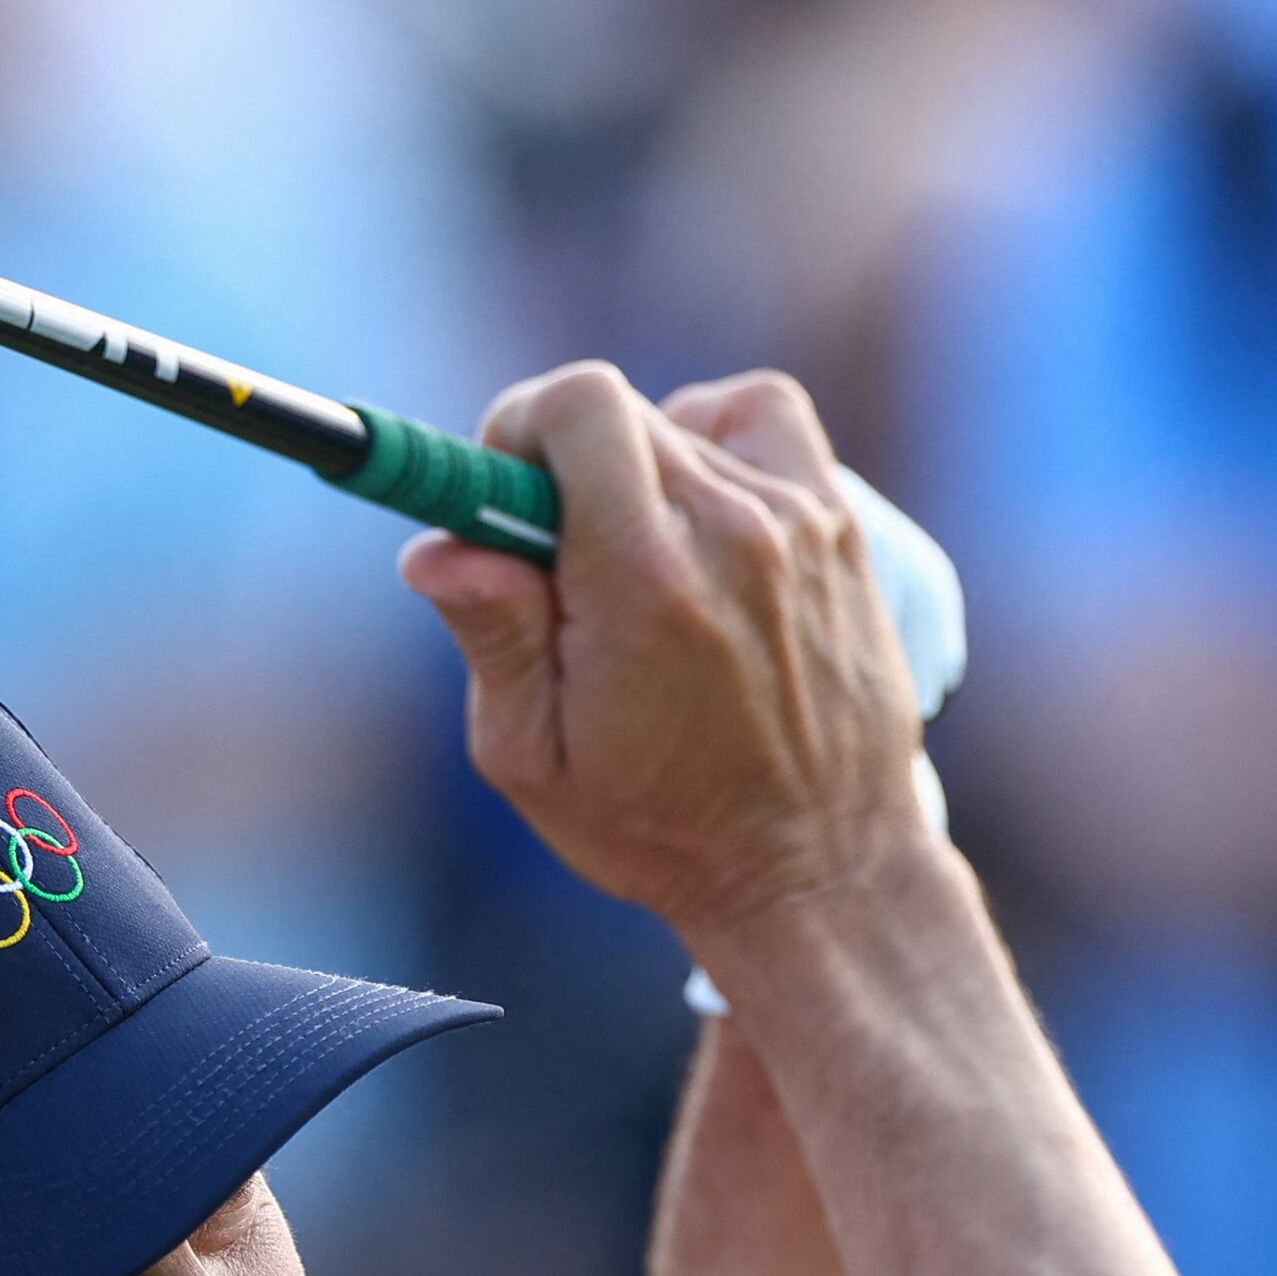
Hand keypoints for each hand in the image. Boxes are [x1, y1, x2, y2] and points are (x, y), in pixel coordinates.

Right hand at [398, 365, 932, 942]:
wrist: (819, 869)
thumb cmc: (663, 828)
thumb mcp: (536, 760)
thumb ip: (489, 637)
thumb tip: (436, 546)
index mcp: (642, 580)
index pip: (575, 406)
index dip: (516, 427)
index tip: (498, 492)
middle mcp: (728, 531)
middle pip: (617, 412)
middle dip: (562, 467)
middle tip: (557, 559)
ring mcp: (797, 520)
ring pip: (681, 423)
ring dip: (635, 469)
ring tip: (634, 559)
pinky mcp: (840, 526)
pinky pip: (763, 418)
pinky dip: (716, 438)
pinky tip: (698, 508)